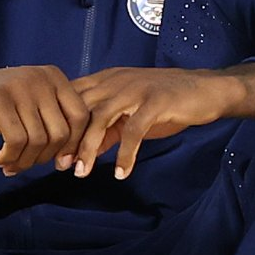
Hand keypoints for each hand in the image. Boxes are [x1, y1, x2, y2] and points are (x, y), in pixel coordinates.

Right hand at [0, 60, 88, 175]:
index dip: (73, 144)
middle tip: (27, 165)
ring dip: (24, 161)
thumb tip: (70, 162)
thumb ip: (52, 126)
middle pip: (60, 132)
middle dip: (45, 158)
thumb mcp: (31, 108)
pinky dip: (10, 157)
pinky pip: (16, 140)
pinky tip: (0, 159)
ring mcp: (19, 87)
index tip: (58, 163)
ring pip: (38, 140)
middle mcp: (40, 78)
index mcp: (53, 77)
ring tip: (10, 165)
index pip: (80, 116)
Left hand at [59, 63, 254, 178]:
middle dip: (67, 139)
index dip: (58, 125)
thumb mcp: (130, 113)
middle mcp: (115, 81)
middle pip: (80, 108)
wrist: (205, 89)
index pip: (71, 99)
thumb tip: (83, 152)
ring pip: (100, 118)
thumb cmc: (165, 101)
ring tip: (82, 173)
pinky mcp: (155, 102)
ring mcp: (135, 90)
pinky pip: (133, 130)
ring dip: (89, 147)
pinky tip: (121, 173)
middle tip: (59, 166)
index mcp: (106, 81)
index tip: (49, 153)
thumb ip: (107, 129)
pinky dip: (125, 153)